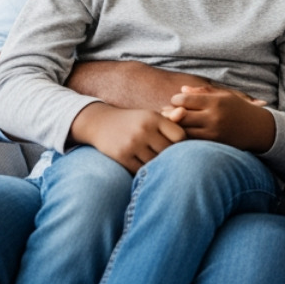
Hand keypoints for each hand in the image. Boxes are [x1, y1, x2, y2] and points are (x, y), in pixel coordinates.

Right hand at [69, 102, 185, 172]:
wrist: (100, 123)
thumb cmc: (133, 121)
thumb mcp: (150, 116)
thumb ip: (170, 118)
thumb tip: (184, 112)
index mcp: (154, 118)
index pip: (180, 136)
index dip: (182, 143)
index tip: (178, 146)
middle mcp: (143, 130)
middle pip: (169, 151)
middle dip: (171, 156)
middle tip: (170, 158)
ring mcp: (132, 143)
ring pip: (155, 162)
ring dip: (157, 165)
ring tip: (159, 164)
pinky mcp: (121, 156)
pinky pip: (140, 169)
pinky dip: (144, 170)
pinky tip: (145, 167)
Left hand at [162, 85, 275, 150]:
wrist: (258, 128)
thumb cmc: (239, 108)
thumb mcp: (225, 95)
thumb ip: (203, 92)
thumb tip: (181, 90)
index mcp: (216, 102)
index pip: (183, 100)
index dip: (176, 100)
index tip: (178, 101)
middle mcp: (214, 117)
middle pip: (179, 117)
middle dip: (171, 114)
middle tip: (170, 113)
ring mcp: (213, 133)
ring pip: (182, 132)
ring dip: (175, 127)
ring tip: (176, 123)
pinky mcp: (212, 145)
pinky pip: (189, 142)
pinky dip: (183, 137)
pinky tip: (184, 133)